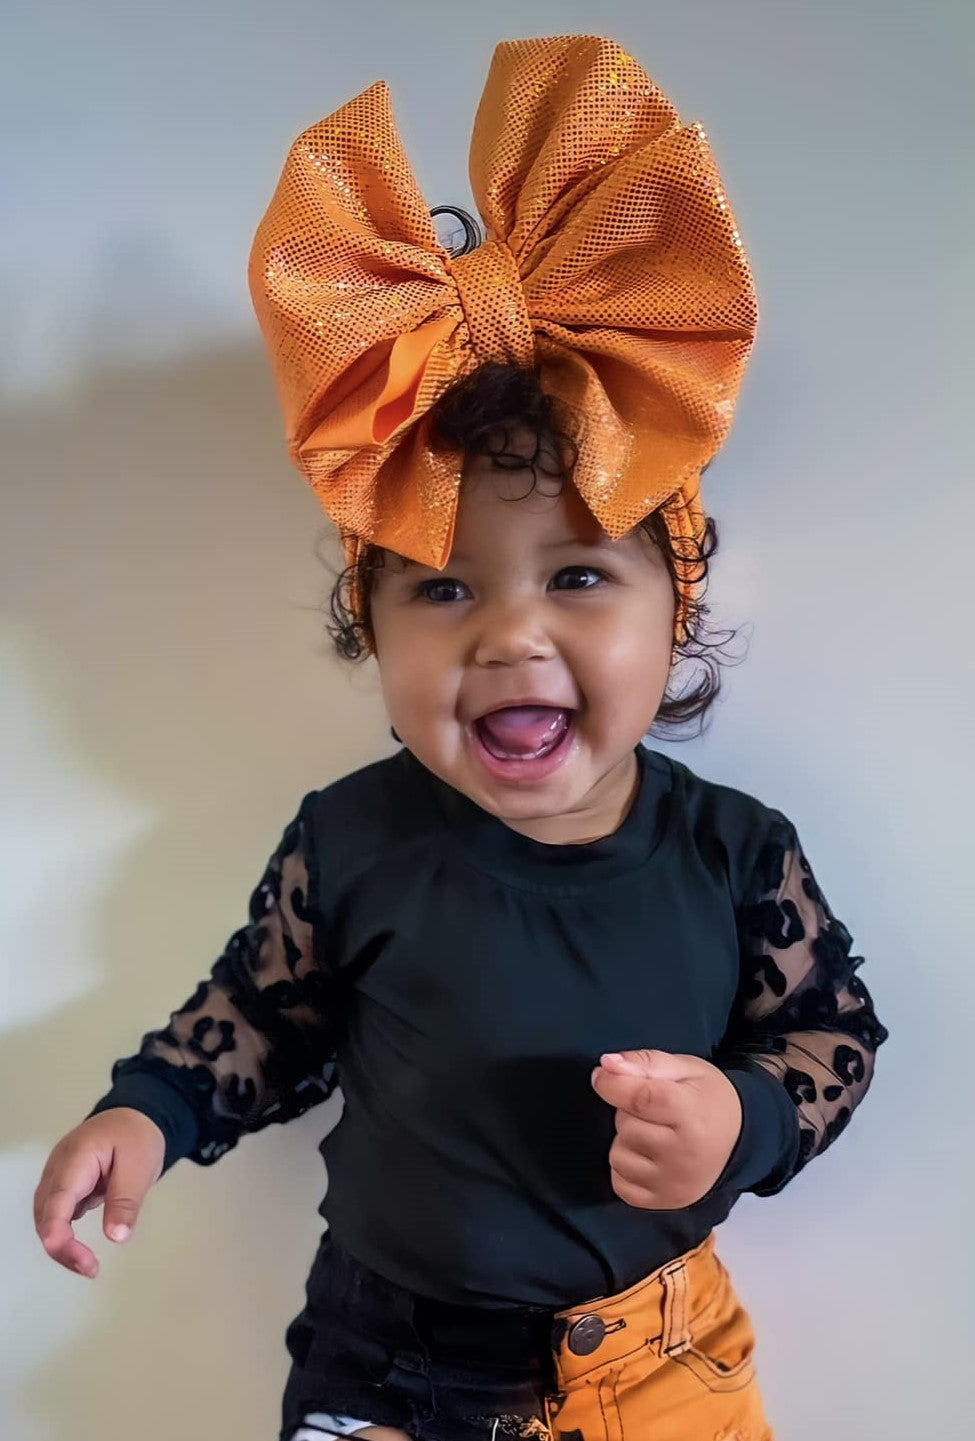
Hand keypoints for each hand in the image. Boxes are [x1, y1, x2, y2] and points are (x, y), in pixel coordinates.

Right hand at [33, 1109, 165, 1277]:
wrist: (136, 1115)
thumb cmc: (138, 1136)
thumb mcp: (141, 1167)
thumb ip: (126, 1201)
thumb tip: (116, 1236)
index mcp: (75, 1159)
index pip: (57, 1203)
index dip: (60, 1236)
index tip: (78, 1259)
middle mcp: (57, 1168)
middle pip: (45, 1215)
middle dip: (61, 1248)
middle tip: (90, 1269)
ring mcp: (58, 1176)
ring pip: (46, 1218)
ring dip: (61, 1244)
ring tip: (87, 1265)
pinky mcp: (64, 1185)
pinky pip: (56, 1214)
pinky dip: (64, 1234)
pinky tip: (81, 1249)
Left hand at [591, 1049, 741, 1209]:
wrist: (741, 1139)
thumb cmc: (708, 1099)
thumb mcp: (685, 1068)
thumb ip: (645, 1062)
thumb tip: (607, 1065)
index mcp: (691, 1114)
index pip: (639, 1099)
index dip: (612, 1084)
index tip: (603, 1075)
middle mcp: (683, 1154)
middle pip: (625, 1125)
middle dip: (629, 1111)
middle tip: (655, 1111)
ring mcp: (673, 1183)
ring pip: (618, 1155)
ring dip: (626, 1141)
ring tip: (654, 1133)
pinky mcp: (664, 1202)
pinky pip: (620, 1183)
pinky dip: (626, 1168)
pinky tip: (648, 1157)